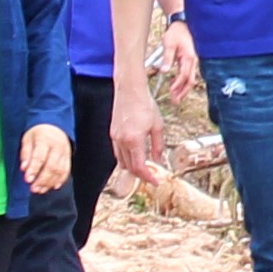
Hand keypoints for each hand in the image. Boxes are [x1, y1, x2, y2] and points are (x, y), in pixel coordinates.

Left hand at [19, 123, 71, 194]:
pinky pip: (66, 170)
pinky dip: (60, 180)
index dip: (34, 170)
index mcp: (44, 139)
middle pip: (51, 166)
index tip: (27, 180)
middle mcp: (57, 146)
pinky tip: (53, 186)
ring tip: (40, 190)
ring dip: (50, 182)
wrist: (54, 125)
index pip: (39, 157)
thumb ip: (26, 154)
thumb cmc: (38, 134)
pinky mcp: (69, 157)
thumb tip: (24, 168)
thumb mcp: (27, 139)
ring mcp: (65, 152)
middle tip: (33, 188)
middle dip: (42, 179)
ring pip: (59, 170)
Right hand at [112, 73, 162, 188]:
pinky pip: (118, 152)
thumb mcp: (157, 125)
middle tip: (152, 176)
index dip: (148, 177)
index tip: (156, 182)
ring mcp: (115, 137)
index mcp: (134, 140)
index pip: (140, 167)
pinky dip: (126, 158)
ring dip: (132, 168)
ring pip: (122, 161)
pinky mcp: (113, 133)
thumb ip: (158, 145)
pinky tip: (134, 156)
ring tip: (145, 168)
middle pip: (130, 167)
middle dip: (141, 174)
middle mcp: (122, 141)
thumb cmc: (145, 104)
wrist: (129, 89)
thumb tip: (159, 160)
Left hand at [149, 18, 197, 104]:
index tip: (171, 91)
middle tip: (175, 101)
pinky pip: (188, 74)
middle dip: (183, 92)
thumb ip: (167, 58)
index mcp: (189, 57)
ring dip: (183, 89)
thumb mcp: (169, 44)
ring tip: (176, 98)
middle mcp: (193, 61)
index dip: (178, 85)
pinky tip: (177, 86)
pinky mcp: (190, 60)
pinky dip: (183, 82)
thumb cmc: (176, 32)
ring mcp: (193, 61)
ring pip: (190, 79)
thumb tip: (164, 71)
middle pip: (190, 80)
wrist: (182, 23)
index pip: (184, 75)